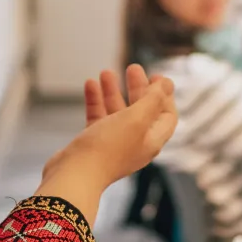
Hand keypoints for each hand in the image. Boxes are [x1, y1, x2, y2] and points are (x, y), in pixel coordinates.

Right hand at [37, 66, 176, 220]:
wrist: (74, 174)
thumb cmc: (107, 148)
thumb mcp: (136, 118)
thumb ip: (153, 99)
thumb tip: (167, 84)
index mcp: (151, 140)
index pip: (166, 116)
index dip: (165, 96)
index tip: (157, 77)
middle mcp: (134, 143)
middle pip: (142, 111)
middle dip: (138, 88)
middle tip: (132, 68)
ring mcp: (113, 144)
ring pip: (117, 113)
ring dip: (113, 91)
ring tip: (106, 72)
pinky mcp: (92, 143)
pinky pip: (97, 118)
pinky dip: (96, 101)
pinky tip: (90, 84)